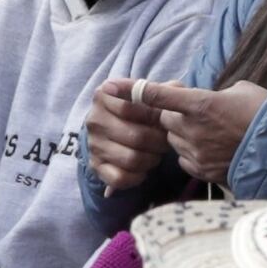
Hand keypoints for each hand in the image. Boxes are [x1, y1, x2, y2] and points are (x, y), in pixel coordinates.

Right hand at [80, 77, 172, 194]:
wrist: (121, 127)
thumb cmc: (143, 108)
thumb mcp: (152, 93)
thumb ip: (164, 89)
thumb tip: (173, 89)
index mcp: (104, 95)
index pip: (131, 107)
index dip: (155, 117)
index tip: (165, 119)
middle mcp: (94, 119)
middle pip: (136, 136)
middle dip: (159, 142)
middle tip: (166, 141)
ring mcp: (93, 144)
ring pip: (131, 159)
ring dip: (151, 160)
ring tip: (157, 153)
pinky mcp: (95, 166)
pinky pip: (120, 178)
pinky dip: (137, 177)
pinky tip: (144, 169)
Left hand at [142, 79, 266, 184]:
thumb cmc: (265, 114)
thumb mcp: (241, 91)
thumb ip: (216, 93)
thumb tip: (210, 99)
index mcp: (200, 103)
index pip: (156, 95)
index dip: (132, 89)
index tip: (111, 86)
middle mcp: (192, 129)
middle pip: (164, 120)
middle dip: (174, 116)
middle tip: (196, 114)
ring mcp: (196, 152)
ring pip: (173, 141)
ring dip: (183, 135)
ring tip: (210, 134)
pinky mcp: (202, 170)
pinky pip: (184, 159)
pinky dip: (191, 153)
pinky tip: (211, 150)